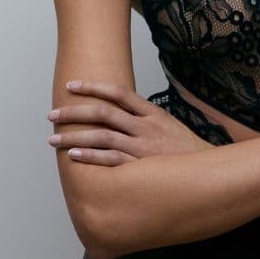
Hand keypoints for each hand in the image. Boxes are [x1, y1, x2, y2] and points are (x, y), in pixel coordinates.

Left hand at [47, 80, 212, 164]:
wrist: (206, 173)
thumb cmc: (184, 151)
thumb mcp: (168, 125)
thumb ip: (145, 118)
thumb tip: (122, 112)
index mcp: (152, 113)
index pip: (118, 93)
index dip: (93, 87)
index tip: (72, 85)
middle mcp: (145, 127)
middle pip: (104, 113)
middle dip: (75, 111)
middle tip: (53, 113)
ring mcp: (142, 147)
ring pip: (101, 137)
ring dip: (74, 137)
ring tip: (53, 139)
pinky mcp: (139, 167)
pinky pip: (110, 161)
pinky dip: (90, 158)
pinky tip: (73, 156)